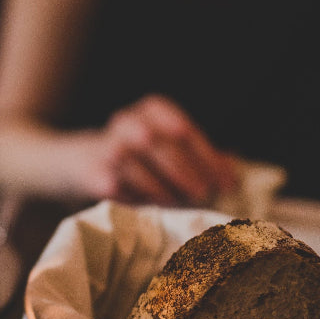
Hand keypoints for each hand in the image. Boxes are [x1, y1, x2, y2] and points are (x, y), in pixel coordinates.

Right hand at [88, 95, 238, 205]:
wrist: (87, 163)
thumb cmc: (143, 157)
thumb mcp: (172, 147)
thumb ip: (202, 157)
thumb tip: (232, 174)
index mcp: (153, 109)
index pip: (183, 130)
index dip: (208, 159)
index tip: (227, 184)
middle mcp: (128, 122)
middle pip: (159, 144)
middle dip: (186, 172)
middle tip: (204, 194)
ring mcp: (108, 147)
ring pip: (138, 168)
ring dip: (163, 189)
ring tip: (179, 203)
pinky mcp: (96, 175)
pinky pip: (122, 189)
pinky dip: (140, 200)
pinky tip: (153, 209)